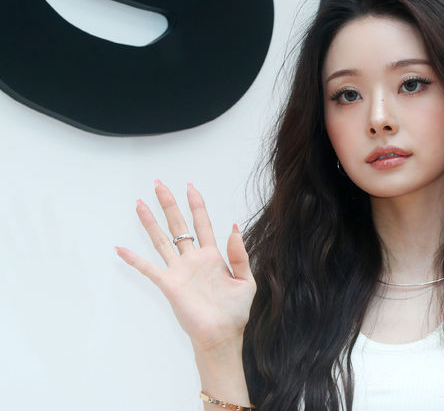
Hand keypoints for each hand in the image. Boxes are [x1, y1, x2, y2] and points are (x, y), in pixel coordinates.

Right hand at [115, 180, 255, 352]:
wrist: (222, 335)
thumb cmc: (235, 311)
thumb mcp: (245, 281)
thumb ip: (240, 255)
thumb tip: (234, 227)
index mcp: (212, 256)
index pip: (202, 224)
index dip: (197, 205)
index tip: (190, 187)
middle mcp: (193, 260)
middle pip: (178, 226)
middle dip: (169, 205)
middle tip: (159, 184)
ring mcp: (179, 271)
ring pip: (161, 241)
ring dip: (150, 223)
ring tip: (140, 204)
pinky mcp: (169, 285)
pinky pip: (149, 269)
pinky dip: (134, 259)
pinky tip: (120, 248)